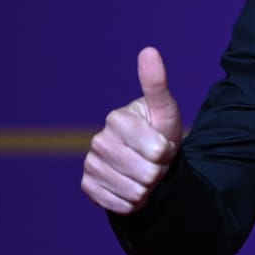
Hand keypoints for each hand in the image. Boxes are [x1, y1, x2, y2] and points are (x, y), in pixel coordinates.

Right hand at [81, 47, 183, 213]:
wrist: (147, 162)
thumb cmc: (159, 132)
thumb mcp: (165, 110)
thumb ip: (156, 84)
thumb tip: (149, 50)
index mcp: (117, 119)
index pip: (157, 150)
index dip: (167, 152)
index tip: (164, 145)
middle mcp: (98, 140)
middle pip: (147, 173)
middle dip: (159, 171)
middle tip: (155, 162)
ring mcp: (91, 164)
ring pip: (135, 191)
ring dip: (148, 188)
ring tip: (145, 174)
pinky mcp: (88, 186)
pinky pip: (119, 205)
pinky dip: (133, 202)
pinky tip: (133, 188)